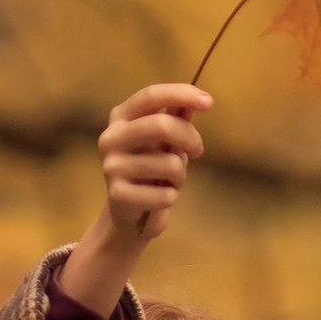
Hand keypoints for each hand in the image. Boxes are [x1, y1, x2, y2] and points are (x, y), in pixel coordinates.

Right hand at [55, 82, 212, 319]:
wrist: (126, 224)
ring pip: (169, 164)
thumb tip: (198, 103)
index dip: (182, 95)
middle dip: (189, 141)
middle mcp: (111, 139)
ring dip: (180, 177)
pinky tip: (158, 205)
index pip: (152, 95)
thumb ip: (177, 123)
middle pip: (163, 126)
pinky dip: (170, 201)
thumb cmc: (150, 176)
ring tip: (168, 185)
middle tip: (198, 153)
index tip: (209, 103)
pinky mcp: (118, 197)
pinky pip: (164, 193)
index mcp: (121, 118)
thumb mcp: (164, 147)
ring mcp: (111, 168)